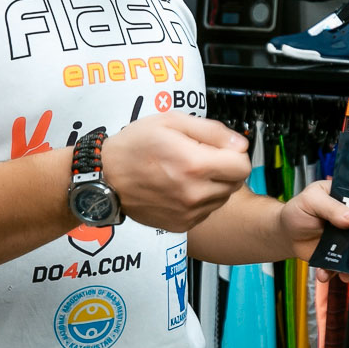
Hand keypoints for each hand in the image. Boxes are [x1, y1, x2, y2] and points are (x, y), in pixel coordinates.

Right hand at [101, 113, 252, 231]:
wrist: (105, 178)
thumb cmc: (135, 146)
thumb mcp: (171, 122)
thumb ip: (211, 131)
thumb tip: (240, 144)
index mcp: (195, 164)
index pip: (243, 166)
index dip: (235, 154)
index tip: (221, 149)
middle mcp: (195, 193)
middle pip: (236, 183)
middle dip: (226, 169)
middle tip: (202, 159)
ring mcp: (188, 213)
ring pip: (222, 198)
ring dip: (214, 185)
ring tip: (188, 173)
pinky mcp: (181, 225)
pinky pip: (206, 212)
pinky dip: (200, 200)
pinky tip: (180, 188)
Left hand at [278, 178, 348, 265]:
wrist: (286, 234)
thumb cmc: (297, 211)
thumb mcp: (311, 200)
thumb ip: (331, 207)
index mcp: (347, 198)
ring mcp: (346, 239)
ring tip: (345, 272)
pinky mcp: (337, 255)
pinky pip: (342, 266)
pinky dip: (335, 273)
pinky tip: (325, 273)